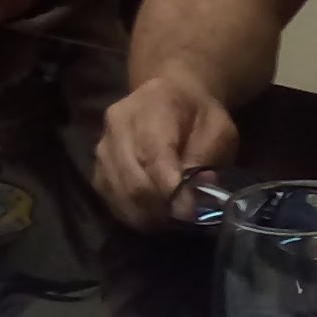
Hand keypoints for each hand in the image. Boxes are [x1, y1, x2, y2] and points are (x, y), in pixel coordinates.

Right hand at [90, 72, 237, 225]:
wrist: (169, 97)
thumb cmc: (198, 114)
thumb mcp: (218, 129)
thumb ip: (206, 158)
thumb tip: (194, 193)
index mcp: (152, 106)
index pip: (152, 155)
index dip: (171, 190)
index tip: (190, 212)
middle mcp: (118, 125)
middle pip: (134, 181)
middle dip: (162, 208)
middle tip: (185, 220)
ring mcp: (103, 147)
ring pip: (121, 195)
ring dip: (149, 216)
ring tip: (173, 219)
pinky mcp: (98, 168)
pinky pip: (111, 201)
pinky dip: (134, 215)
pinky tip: (155, 215)